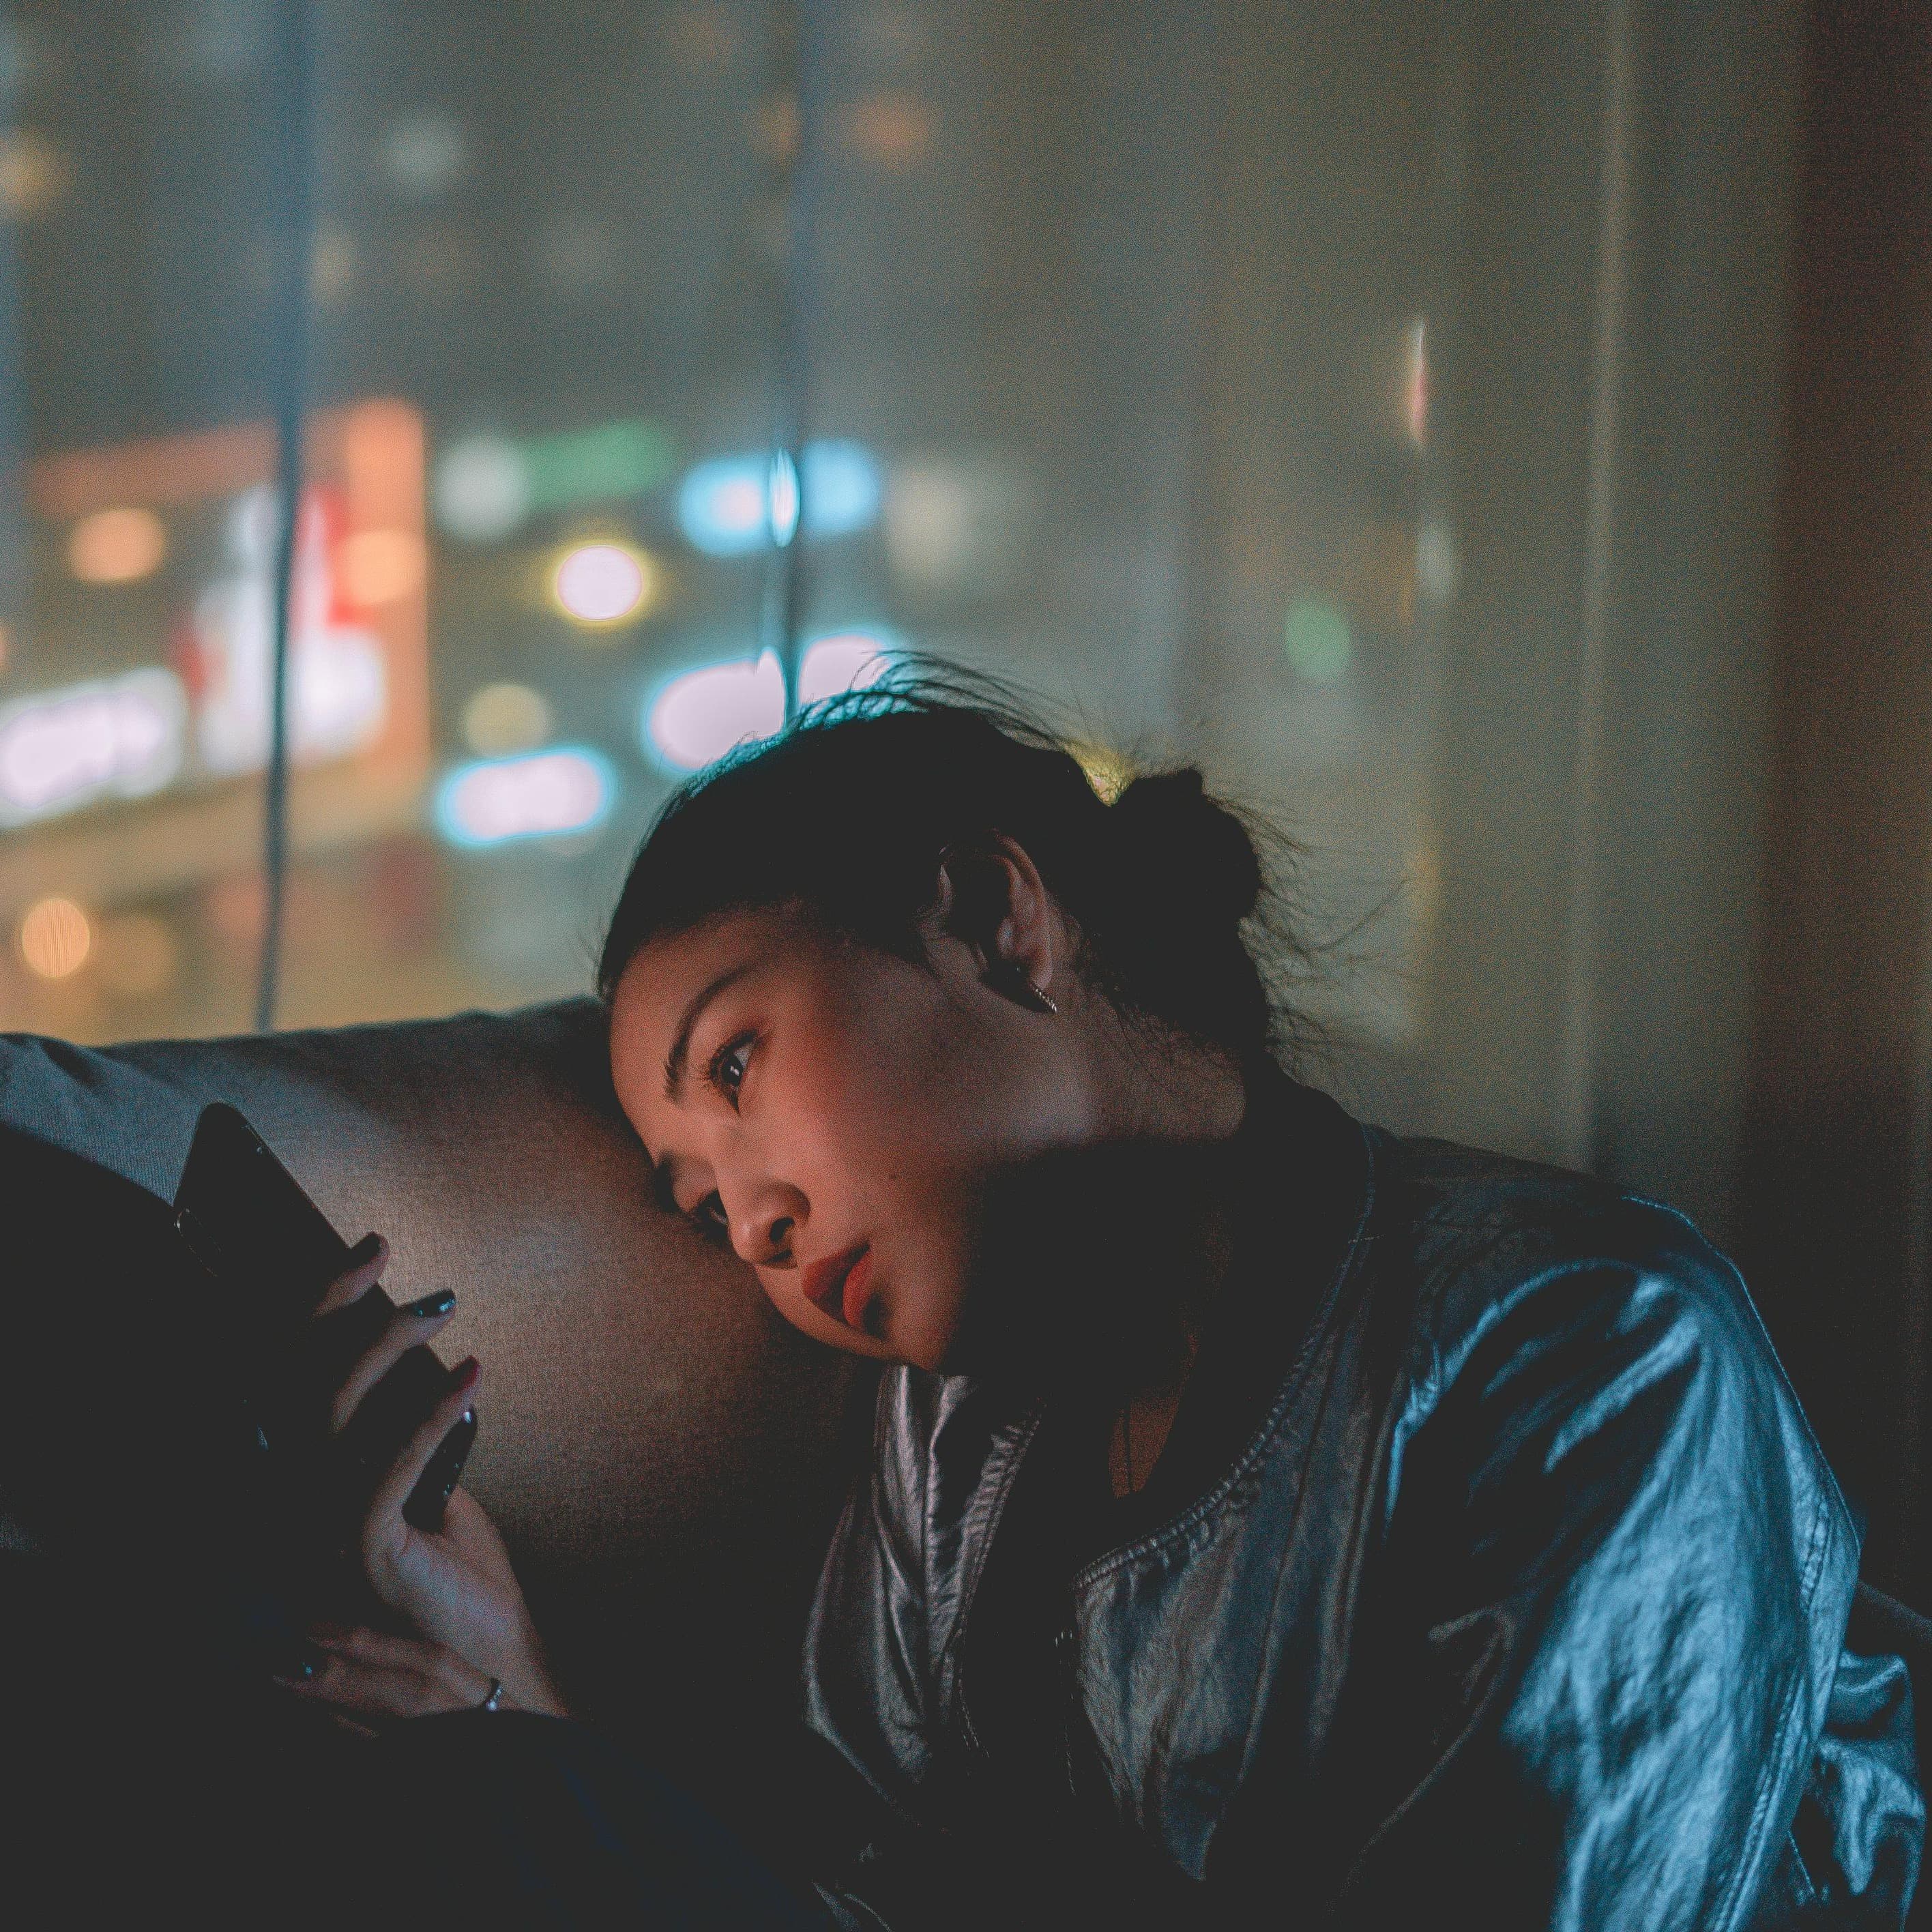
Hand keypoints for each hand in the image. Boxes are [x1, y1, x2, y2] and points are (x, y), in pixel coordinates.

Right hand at [281, 1235, 568, 1722]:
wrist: (490, 1664)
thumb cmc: (463, 1580)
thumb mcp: (432, 1493)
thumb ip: (410, 1444)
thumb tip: (418, 1374)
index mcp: (311, 1488)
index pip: (295, 1386)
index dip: (321, 1315)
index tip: (369, 1253)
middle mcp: (299, 1508)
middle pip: (296, 1389)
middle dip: (336, 1309)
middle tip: (385, 1252)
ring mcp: (321, 1535)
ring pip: (333, 1417)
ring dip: (388, 1348)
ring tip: (443, 1306)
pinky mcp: (362, 1558)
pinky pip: (386, 1470)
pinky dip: (429, 1417)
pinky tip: (471, 1378)